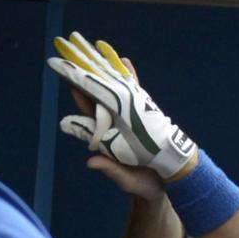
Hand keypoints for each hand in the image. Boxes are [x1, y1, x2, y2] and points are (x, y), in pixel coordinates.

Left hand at [47, 33, 196, 179]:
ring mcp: (129, 119)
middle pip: (100, 97)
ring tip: (100, 52)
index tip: (72, 83)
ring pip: (116, 91)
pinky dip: (131, 79)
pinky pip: (136, 94)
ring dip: (108, 73)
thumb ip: (110, 169)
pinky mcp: (144, 116)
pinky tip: (125, 62)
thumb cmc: (142, 185)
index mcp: (107, 138)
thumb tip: (91, 161)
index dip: (82, 99)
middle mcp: (115, 125)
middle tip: (80, 57)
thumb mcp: (125, 179)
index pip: (91, 115)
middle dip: (91, 78)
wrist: (166, 184)